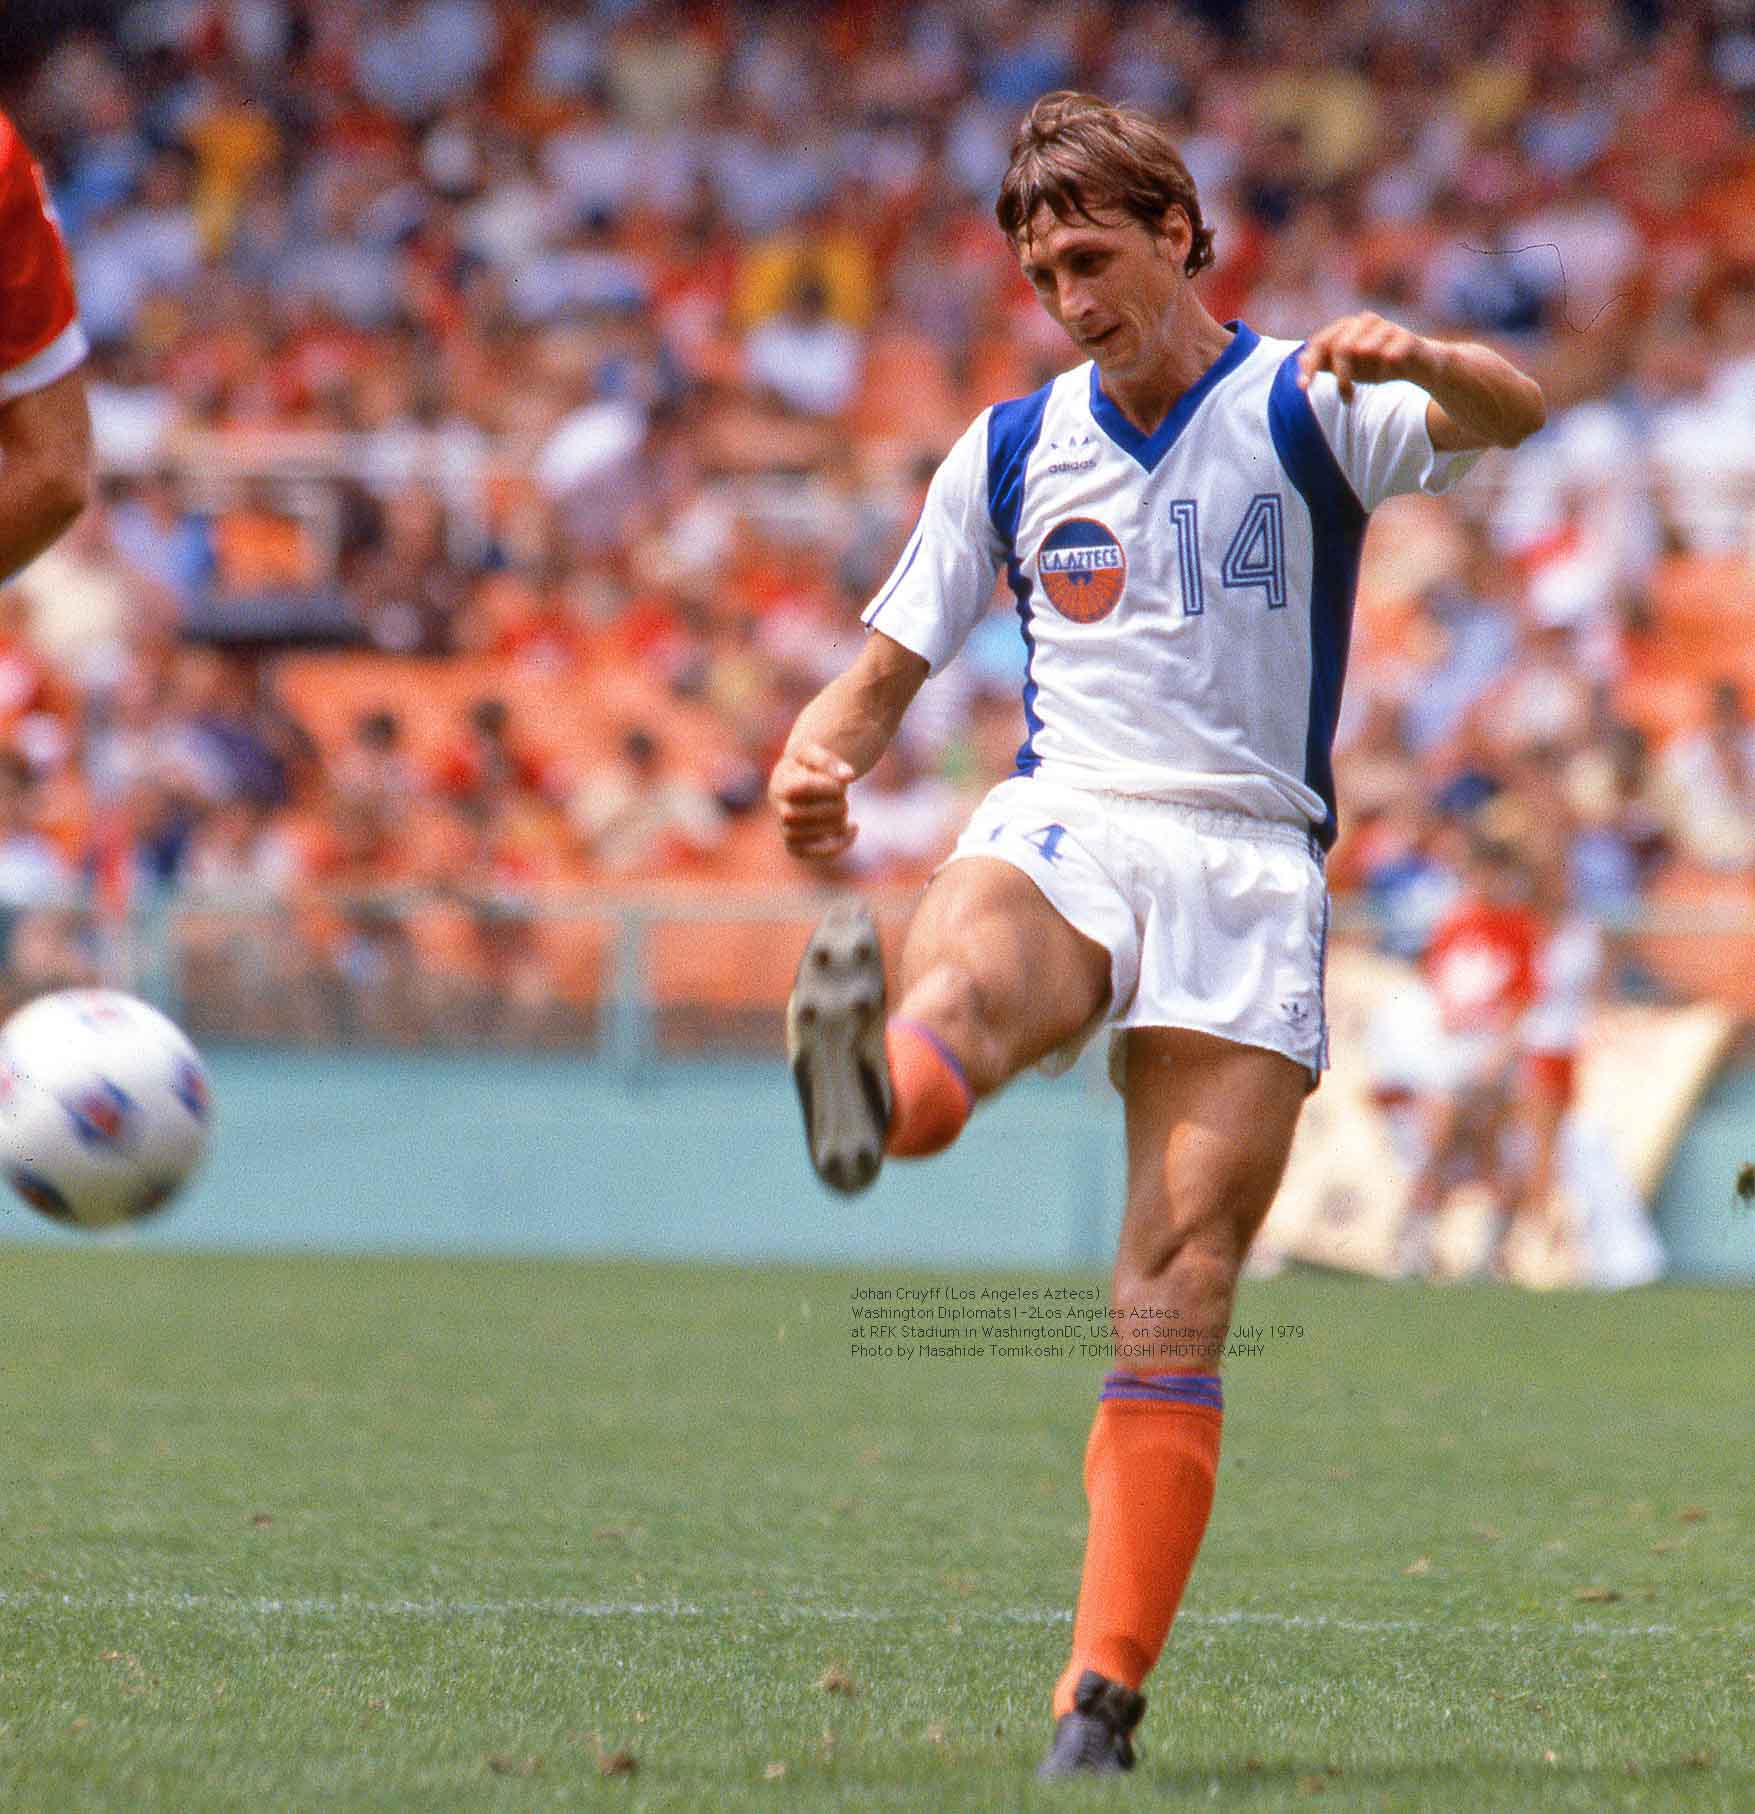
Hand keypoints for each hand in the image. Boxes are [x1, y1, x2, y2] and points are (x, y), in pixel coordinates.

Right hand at [769, 741, 857, 860]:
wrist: (800, 780)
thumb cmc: (810, 766)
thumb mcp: (816, 753)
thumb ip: (829, 760)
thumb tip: (848, 775)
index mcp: (780, 781)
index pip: (799, 788)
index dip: (826, 787)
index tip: (842, 784)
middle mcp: (778, 806)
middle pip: (798, 815)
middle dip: (831, 807)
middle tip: (844, 799)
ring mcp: (784, 827)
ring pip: (802, 836)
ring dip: (833, 825)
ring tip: (844, 811)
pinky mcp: (794, 844)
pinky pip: (805, 853)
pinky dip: (833, 847)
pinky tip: (852, 830)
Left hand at [1297, 312, 1437, 403]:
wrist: (1419, 365)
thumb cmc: (1378, 365)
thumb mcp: (1348, 367)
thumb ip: (1325, 363)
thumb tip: (1301, 360)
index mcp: (1346, 328)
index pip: (1319, 343)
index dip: (1309, 365)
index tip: (1303, 388)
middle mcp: (1364, 322)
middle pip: (1340, 346)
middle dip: (1341, 376)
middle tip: (1346, 398)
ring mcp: (1386, 327)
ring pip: (1361, 349)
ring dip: (1358, 378)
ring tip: (1359, 395)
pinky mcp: (1406, 337)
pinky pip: (1388, 354)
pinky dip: (1384, 368)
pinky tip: (1385, 375)